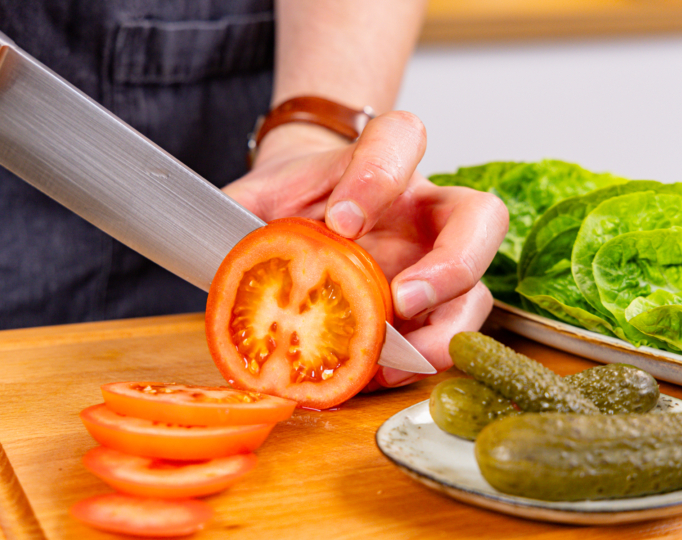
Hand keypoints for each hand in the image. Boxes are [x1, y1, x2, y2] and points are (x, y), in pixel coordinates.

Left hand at [224, 111, 508, 387]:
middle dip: (451, 262)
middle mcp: (423, 211)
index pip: (400, 141)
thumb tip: (201, 250)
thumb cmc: (286, 206)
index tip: (340, 221)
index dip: (380, 176)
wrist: (304, 220)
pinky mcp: (434, 308)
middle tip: (404, 298)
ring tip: (396, 359)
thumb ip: (235, 215)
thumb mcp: (255, 199)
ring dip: (444, 328)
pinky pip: (448, 333)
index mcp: (380, 164)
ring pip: (478, 288)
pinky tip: (379, 373)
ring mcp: (435, 261)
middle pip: (480, 217)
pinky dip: (420, 360)